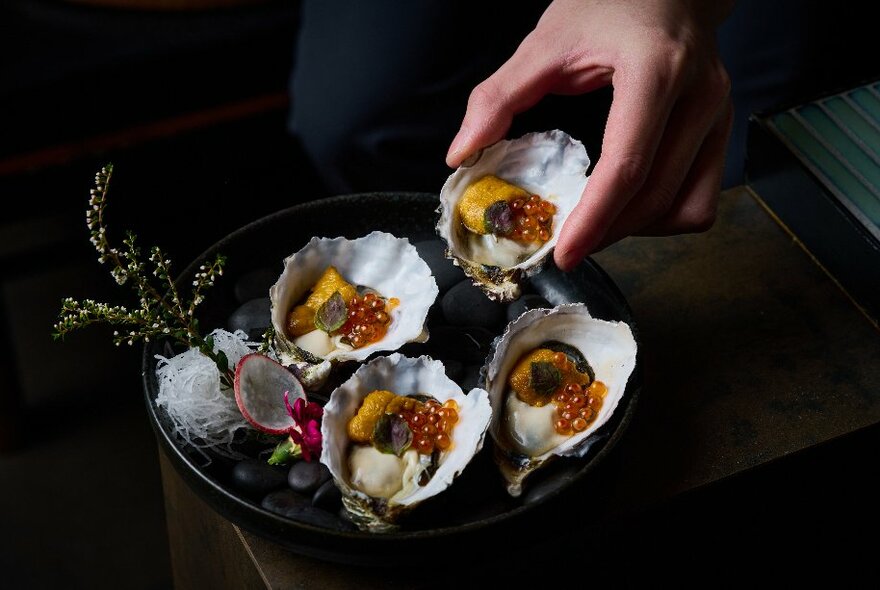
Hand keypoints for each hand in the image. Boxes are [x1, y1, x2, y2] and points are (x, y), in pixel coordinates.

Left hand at [446, 0, 733, 269]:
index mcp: (655, 71)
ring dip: (638, 228)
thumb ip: (499, 97)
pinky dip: (663, 214)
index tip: (564, 253)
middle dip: (608, 231)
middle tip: (566, 243)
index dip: (594, 219)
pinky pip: (702, 197)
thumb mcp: (546, 41)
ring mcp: (719, 113)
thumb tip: (461, 155)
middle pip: (656, 197)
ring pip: (686, 207)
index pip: (627, 165)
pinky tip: (629, 205)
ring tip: (597, 222)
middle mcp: (699, 96)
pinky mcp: (723, 128)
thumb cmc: (608, 2)